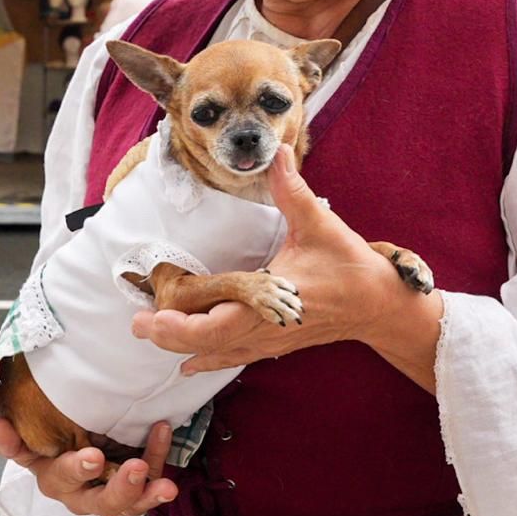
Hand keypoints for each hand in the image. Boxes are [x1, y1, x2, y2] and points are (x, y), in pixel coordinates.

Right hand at [0, 416, 176, 515]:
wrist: (69, 446)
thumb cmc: (48, 443)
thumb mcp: (28, 441)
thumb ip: (14, 439)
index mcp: (55, 481)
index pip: (62, 477)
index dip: (75, 470)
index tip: (92, 457)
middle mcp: (83, 495)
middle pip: (103, 502)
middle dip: (121, 489)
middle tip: (136, 470)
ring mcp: (112, 494)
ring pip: (132, 503)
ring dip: (149, 492)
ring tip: (167, 485)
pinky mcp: (136, 485)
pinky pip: (151, 476)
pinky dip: (159, 456)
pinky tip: (163, 431)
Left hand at [132, 147, 404, 374]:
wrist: (378, 304)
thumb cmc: (349, 266)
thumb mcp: (320, 225)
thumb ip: (293, 191)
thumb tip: (278, 153)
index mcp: (271, 298)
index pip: (219, 320)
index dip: (183, 322)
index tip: (152, 314)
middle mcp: (266, 325)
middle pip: (208, 341)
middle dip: (169, 334)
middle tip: (137, 323)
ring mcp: (269, 339)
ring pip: (218, 352)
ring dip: (182, 345)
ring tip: (150, 334)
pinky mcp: (274, 342)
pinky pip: (234, 356)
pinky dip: (207, 357)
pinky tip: (185, 363)